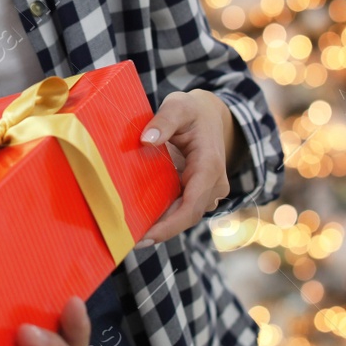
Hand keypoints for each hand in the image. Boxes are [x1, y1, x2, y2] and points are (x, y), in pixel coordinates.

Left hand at [139, 89, 238, 244]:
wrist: (210, 115)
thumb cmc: (193, 111)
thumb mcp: (179, 106)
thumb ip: (164, 120)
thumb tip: (147, 140)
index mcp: (210, 165)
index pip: (192, 204)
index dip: (171, 225)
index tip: (148, 236)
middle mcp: (215, 183)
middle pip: (188, 215)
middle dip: (162, 230)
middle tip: (130, 240)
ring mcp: (209, 190)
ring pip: (185, 215)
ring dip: (162, 225)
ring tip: (132, 233)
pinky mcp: (200, 192)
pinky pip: (183, 209)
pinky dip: (165, 216)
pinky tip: (142, 220)